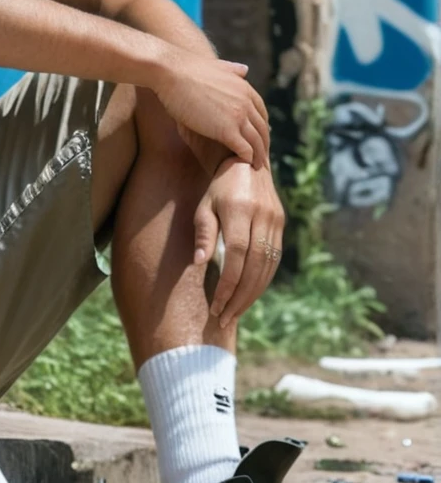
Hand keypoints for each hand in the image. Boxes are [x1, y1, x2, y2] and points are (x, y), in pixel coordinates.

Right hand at [152, 53, 269, 166]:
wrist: (171, 73)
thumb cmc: (185, 69)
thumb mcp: (216, 66)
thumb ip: (232, 70)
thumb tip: (245, 70)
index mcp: (245, 88)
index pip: (261, 112)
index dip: (261, 127)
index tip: (259, 137)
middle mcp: (246, 102)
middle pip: (262, 128)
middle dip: (263, 144)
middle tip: (262, 156)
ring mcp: (238, 116)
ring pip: (256, 141)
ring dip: (259, 155)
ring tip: (257, 166)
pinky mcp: (226, 130)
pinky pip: (244, 148)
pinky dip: (247, 158)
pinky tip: (245, 164)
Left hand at [193, 158, 285, 326]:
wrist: (249, 163)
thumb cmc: (218, 187)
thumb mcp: (205, 205)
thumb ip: (204, 232)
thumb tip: (200, 262)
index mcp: (239, 210)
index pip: (236, 255)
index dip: (227, 284)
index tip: (215, 305)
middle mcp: (262, 217)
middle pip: (254, 266)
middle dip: (239, 297)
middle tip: (224, 319)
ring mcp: (275, 221)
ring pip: (267, 266)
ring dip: (252, 294)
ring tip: (234, 313)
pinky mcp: (281, 225)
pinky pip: (274, 260)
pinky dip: (262, 281)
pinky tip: (249, 295)